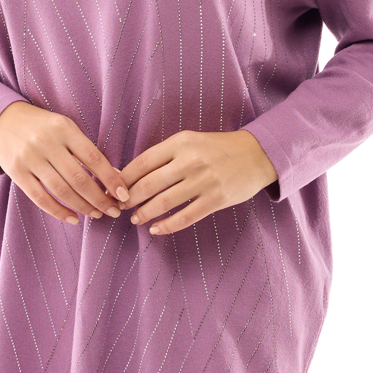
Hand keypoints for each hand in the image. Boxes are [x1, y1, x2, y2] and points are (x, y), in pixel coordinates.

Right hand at [0, 101, 128, 225]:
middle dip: (99, 198)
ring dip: (82, 207)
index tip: (123, 195)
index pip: (93, 158)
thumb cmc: (44, 126)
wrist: (4, 120)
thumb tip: (114, 176)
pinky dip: (58, 211)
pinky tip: (73, 219)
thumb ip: (86, 149)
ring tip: (96, 214)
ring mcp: (29, 158)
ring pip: (61, 190)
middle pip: (78, 178)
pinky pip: (40, 198)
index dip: (110, 179)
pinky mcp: (16, 172)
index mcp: (64, 129)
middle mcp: (46, 143)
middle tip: (114, 211)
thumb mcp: (66, 128)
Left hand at [119, 130, 279, 235]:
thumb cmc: (218, 148)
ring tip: (136, 219)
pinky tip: (156, 230)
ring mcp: (204, 181)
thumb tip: (132, 174)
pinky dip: (167, 226)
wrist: (257, 155)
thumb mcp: (191, 141)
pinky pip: (185, 216)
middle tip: (120, 207)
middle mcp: (191, 160)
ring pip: (164, 202)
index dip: (125, 178)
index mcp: (181, 142)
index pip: (144, 162)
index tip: (115, 189)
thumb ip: (165, 155)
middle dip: (130, 198)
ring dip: (145, 213)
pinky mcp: (216, 199)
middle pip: (150, 183)